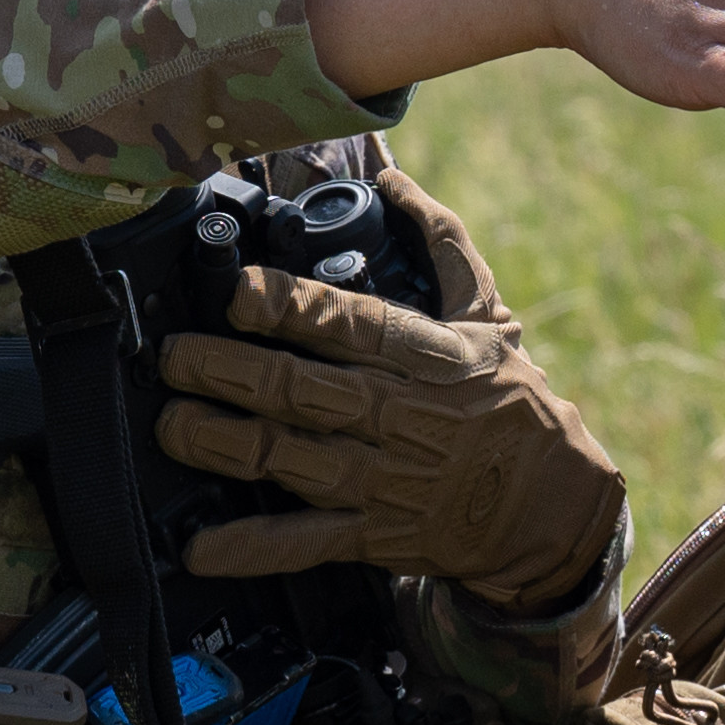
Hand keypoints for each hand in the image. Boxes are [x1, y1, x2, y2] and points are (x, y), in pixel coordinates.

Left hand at [154, 269, 624, 602]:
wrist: (553, 506)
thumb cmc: (512, 400)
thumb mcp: (489, 313)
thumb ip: (441, 241)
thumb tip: (390, 175)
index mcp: (423, 356)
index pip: (350, 324)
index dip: (291, 307)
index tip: (239, 289)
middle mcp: (397, 416)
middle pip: (301, 391)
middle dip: (229, 371)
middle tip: (173, 355)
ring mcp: (383, 480)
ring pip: (291, 459)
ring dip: (225, 444)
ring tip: (172, 425)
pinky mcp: (375, 534)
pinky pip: (306, 542)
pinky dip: (253, 547)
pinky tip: (203, 548)